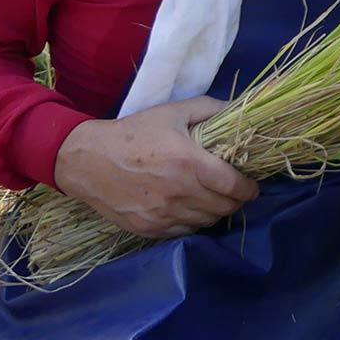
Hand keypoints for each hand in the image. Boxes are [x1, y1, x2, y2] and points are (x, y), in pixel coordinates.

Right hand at [53, 96, 257, 237]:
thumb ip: (208, 108)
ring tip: (213, 199)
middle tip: (234, 192)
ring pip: (206, 221)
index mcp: (189, 162)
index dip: (249, 188)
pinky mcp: (150, 228)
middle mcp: (180, 192)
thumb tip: (237, 110)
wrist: (87, 161)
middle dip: (236, 200)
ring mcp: (164, 214)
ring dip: (215, 212)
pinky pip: (185, 231)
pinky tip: (190, 208)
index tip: (252, 185)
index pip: (233, 185)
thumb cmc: (133, 133)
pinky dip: (193, 222)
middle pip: (224, 207)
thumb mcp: (172, 112)